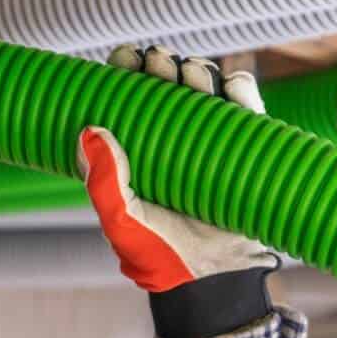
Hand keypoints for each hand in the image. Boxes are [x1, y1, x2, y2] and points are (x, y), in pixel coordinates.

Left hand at [78, 45, 278, 293]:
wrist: (211, 279)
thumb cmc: (158, 254)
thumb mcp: (121, 221)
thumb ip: (102, 182)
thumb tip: (91, 130)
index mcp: (135, 151)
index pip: (128, 100)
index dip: (125, 72)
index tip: (125, 58)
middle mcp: (171, 141)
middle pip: (165, 87)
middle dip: (161, 66)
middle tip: (158, 63)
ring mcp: (208, 143)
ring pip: (203, 92)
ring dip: (197, 72)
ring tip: (190, 73)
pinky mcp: (244, 150)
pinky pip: (245, 111)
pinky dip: (240, 90)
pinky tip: (230, 85)